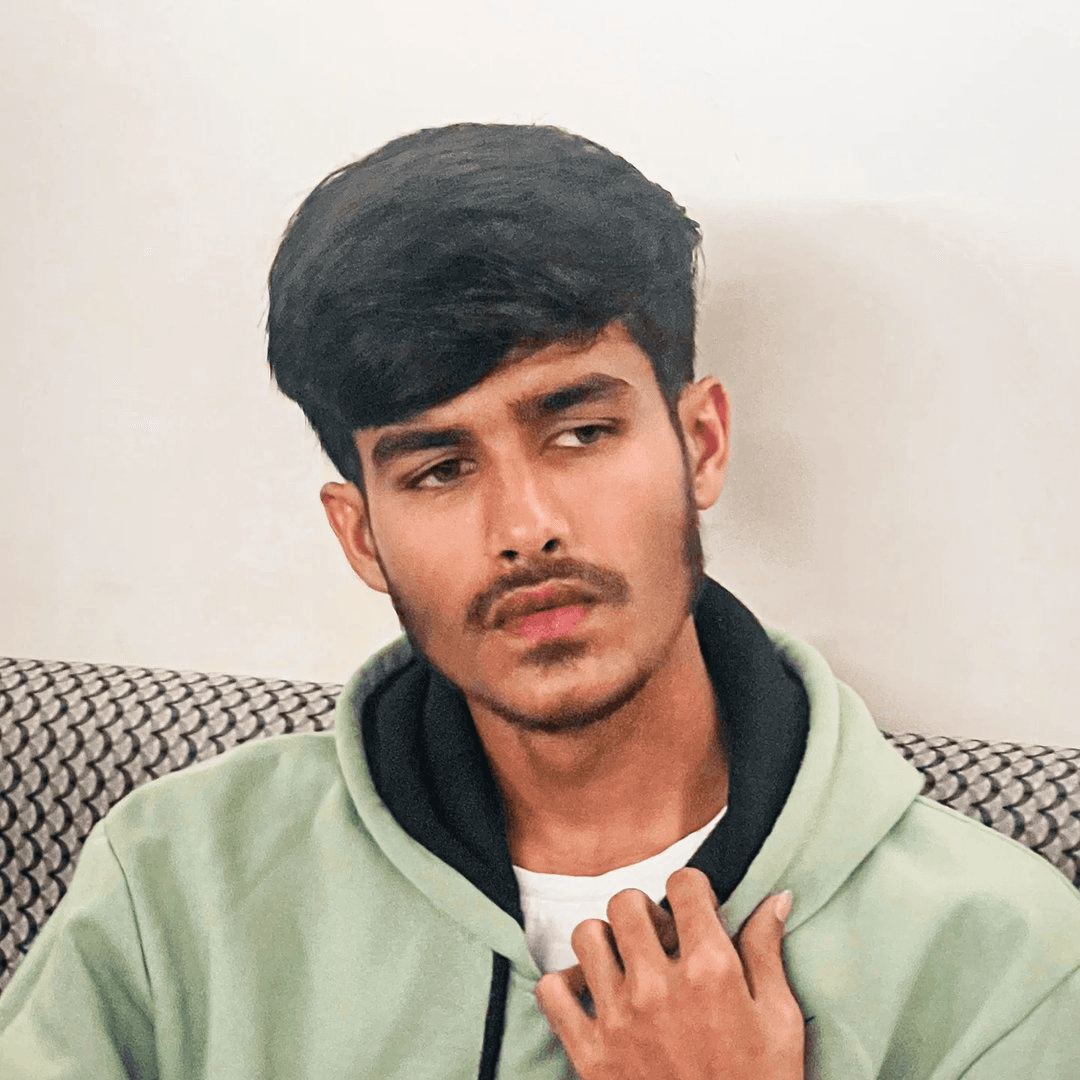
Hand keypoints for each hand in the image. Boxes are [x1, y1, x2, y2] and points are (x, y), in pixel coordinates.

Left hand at [534, 867, 803, 1079]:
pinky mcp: (589, 1053)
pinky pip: (552, 991)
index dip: (691, 891)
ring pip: (587, 936)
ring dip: (606, 943)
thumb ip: (767, 952)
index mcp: (711, 970)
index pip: (683, 884)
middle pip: (627, 902)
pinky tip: (592, 997)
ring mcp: (619, 1019)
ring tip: (627, 965)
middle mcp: (658, 985)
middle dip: (646, 911)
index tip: (695, 912)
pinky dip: (566, 987)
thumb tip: (776, 897)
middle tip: (661, 940)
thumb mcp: (780, 1022)